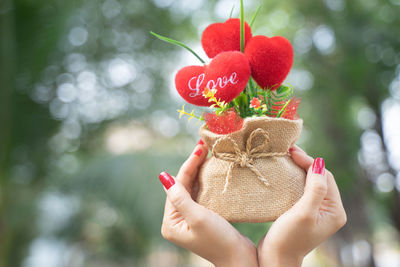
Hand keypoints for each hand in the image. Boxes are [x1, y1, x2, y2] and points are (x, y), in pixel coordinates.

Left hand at [159, 141, 257, 266]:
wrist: (241, 259)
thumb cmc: (218, 240)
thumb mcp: (197, 217)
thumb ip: (180, 197)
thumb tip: (163, 177)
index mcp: (171, 222)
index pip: (177, 186)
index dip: (188, 166)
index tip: (199, 148)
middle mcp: (177, 219)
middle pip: (183, 186)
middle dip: (193, 166)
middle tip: (203, 145)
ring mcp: (189, 218)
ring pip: (192, 188)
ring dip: (199, 171)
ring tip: (207, 152)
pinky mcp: (202, 218)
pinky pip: (201, 194)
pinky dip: (206, 181)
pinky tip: (211, 169)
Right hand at [257, 146, 346, 266]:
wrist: (275, 259)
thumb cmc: (289, 238)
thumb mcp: (303, 213)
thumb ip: (315, 188)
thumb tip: (320, 162)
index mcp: (335, 210)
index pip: (325, 177)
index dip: (310, 162)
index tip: (292, 151)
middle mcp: (329, 210)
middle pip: (319, 178)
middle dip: (305, 163)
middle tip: (289, 151)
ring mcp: (317, 211)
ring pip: (310, 182)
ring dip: (299, 169)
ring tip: (286, 158)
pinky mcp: (305, 211)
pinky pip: (302, 189)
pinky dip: (294, 179)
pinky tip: (284, 173)